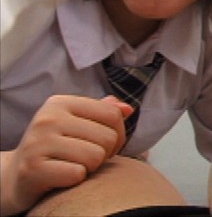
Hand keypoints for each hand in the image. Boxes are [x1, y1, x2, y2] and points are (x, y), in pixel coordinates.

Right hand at [0, 95, 131, 215]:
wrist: (15, 176)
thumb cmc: (55, 148)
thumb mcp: (77, 123)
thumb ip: (103, 112)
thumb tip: (128, 108)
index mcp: (60, 102)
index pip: (112, 114)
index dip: (117, 134)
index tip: (100, 143)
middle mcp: (47, 118)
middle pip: (108, 137)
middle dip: (105, 153)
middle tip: (85, 158)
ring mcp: (38, 143)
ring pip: (96, 156)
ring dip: (91, 167)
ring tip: (74, 165)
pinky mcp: (33, 168)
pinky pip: (78, 174)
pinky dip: (77, 179)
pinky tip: (63, 176)